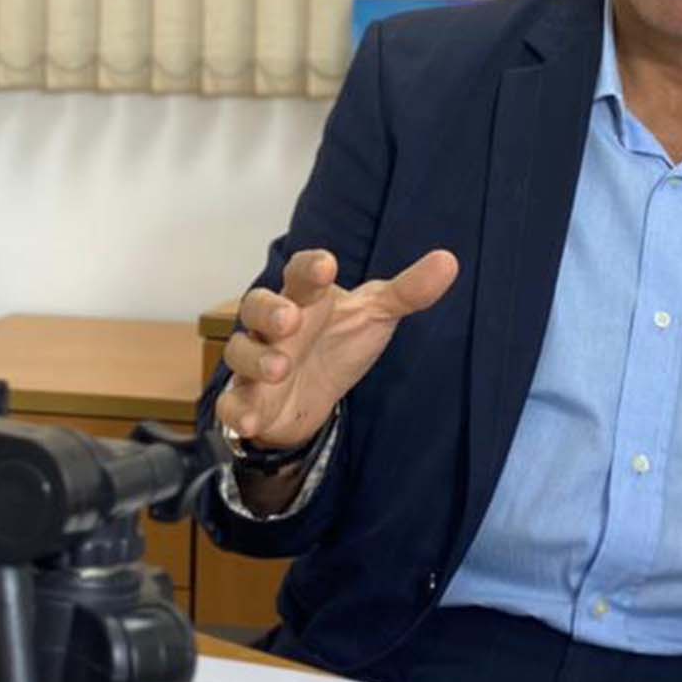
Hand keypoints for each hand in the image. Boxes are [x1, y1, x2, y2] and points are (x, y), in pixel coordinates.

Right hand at [214, 247, 459, 454]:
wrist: (312, 395)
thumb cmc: (339, 341)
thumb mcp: (376, 316)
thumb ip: (408, 292)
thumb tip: (449, 261)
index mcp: (304, 297)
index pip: (299, 273)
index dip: (309, 268)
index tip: (327, 265)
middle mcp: (273, 326)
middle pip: (256, 306)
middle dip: (269, 310)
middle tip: (291, 319)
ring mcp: (255, 362)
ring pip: (240, 352)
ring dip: (256, 359)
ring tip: (280, 369)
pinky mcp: (248, 400)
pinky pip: (231, 404)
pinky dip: (237, 412)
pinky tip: (251, 419)